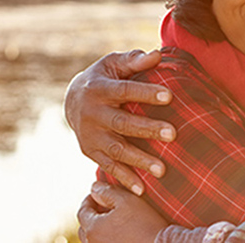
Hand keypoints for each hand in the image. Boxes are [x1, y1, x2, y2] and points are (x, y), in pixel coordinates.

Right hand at [65, 50, 176, 194]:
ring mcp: (90, 136)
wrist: (71, 100)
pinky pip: (108, 167)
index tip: (169, 96)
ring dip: (139, 160)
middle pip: (122, 123)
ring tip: (163, 169)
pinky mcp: (90, 151)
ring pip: (116, 150)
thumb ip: (134, 60)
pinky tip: (142, 190)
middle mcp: (91, 114)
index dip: (146, 93)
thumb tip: (156, 55)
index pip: (124, 91)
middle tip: (173, 134)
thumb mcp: (113, 64)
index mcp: (98, 89)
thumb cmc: (103, 78)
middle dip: (148, 129)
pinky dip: (124, 179)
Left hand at [77, 181, 167, 242]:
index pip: (83, 211)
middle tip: (106, 206)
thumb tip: (94, 188)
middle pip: (86, 228)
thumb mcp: (127, 200)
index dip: (90, 199)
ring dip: (101, 229)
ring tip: (115, 221)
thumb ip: (107, 192)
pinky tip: (122, 234)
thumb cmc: (144, 224)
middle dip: (94, 215)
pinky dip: (108, 239)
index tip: (100, 193)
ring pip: (95, 240)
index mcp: (93, 229)